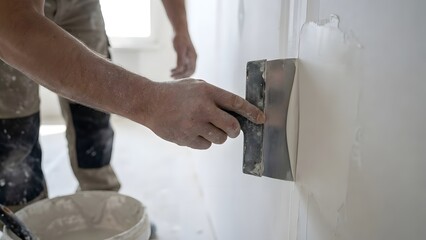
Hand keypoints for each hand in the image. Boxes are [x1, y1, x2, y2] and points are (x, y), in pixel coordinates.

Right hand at [144, 79, 264, 148]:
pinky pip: (206, 146)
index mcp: (207, 92)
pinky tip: (194, 131)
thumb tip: (237, 112)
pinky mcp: (186, 138)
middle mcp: (202, 108)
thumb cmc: (176, 93)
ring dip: (218, 136)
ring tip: (206, 127)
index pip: (236, 103)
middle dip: (235, 130)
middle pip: (232, 127)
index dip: (251, 112)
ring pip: (220, 139)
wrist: (149, 103)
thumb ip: (215, 96)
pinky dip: (204, 141)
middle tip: (232, 130)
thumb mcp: (196, 86)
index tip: (261, 119)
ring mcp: (193, 125)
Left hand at [171, 34, 196, 78]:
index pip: (190, 70)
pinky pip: (183, 65)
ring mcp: (190, 57)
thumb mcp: (179, 49)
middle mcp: (193, 58)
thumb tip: (179, 70)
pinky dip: (178, 69)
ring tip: (171, 74)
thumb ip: (180, 60)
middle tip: (172, 77)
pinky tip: (172, 69)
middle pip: (189, 71)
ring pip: (186, 69)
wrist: (180, 30)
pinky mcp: (186, 56)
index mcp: (193, 57)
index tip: (175, 76)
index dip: (183, 75)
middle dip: (181, 75)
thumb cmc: (180, 38)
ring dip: (179, 73)